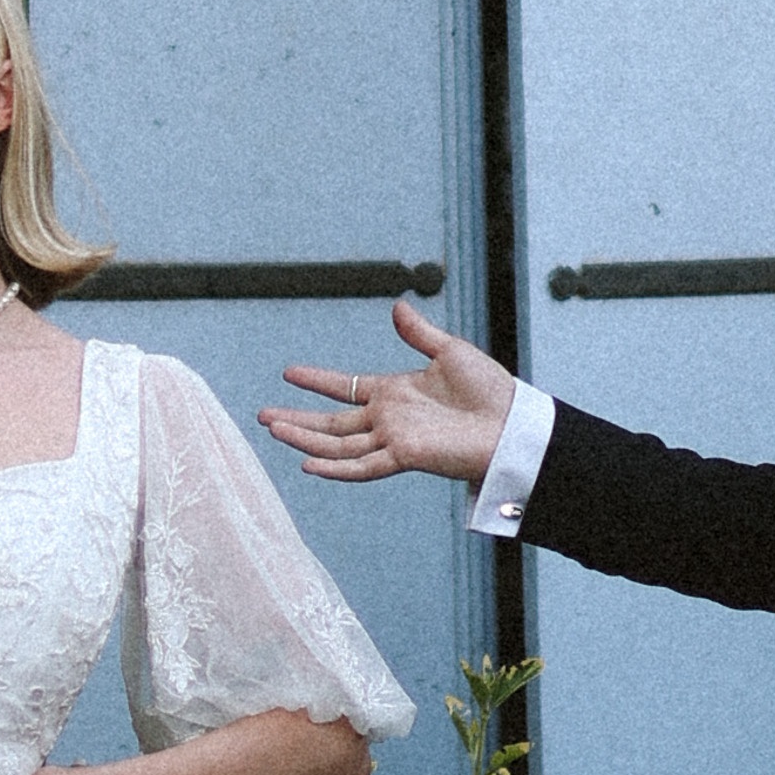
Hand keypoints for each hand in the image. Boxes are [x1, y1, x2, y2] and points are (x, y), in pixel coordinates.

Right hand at [262, 299, 513, 485]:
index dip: (318, 381)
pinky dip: (334, 468)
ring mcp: (393, 440)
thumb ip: (418, 333)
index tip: (288, 372)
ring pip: (337, 444)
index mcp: (395, 394)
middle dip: (296, 419)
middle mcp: (388, 419)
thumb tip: (397, 306)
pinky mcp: (404, 456)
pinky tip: (307, 466)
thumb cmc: (490, 390)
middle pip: (332, 423)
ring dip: (304, 439)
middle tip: (262, 416)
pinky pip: (362, 465)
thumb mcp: (450, 351)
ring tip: (273, 429)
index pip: (346, 388)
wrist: (511, 422)